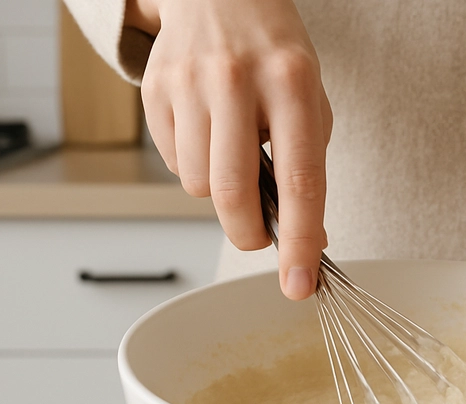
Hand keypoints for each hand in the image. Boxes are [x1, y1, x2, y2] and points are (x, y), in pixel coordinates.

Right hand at [127, 0, 331, 299]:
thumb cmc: (275, 56)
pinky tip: (208, 131)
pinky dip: (194, 164)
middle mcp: (236, 81)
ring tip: (234, 153)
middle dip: (248, 233)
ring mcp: (189, 83)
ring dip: (219, 191)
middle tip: (260, 235)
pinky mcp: (154, 89)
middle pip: (233, 193)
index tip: (299, 286)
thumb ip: (308, 166)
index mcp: (291, 83)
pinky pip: (173, 163)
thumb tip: (307, 239)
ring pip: (197, 185)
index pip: (300, 180)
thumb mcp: (311, 99)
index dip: (301, 241)